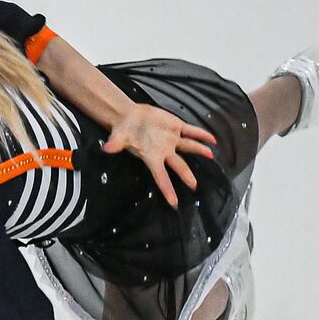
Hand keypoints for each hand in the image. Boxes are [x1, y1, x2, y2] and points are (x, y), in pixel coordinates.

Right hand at [102, 103, 217, 207]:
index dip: (167, 190)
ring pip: (188, 147)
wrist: (130, 116)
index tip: (174, 203)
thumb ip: (115, 144)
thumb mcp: (118, 137)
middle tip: (194, 186)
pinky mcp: (175, 127)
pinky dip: (201, 134)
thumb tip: (106, 148)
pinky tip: (212, 139)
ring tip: (210, 155)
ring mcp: (171, 140)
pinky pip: (191, 131)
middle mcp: (164, 151)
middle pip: (178, 166)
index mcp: (151, 157)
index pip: (160, 177)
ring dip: (199, 150)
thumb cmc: (123, 130)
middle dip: (186, 176)